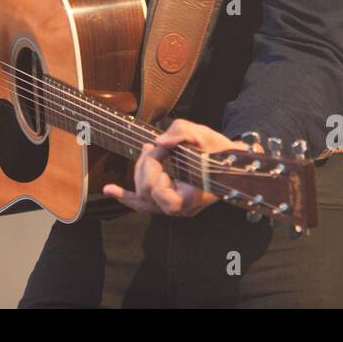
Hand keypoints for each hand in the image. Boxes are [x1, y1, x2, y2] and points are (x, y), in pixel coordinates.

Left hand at [102, 119, 260, 216]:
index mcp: (191, 197)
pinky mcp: (168, 201)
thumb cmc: (219, 151)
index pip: (159, 191)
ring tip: (149, 151)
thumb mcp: (202, 134)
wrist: (233, 164)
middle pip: (146, 192)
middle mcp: (181, 208)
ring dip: (140, 170)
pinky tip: (110, 189)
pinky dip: (125, 195)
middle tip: (157, 147)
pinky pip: (143, 203)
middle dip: (146, 164)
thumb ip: (180, 133)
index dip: (154, 167)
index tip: (164, 149)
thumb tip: (159, 142)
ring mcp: (174, 206)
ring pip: (142, 196)